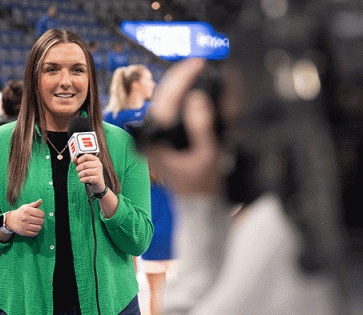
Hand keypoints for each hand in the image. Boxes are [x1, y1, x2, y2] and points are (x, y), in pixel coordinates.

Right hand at [5, 199, 43, 236]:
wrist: (10, 220)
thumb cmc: (20, 212)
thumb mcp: (26, 206)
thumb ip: (35, 204)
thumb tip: (40, 200)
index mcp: (27, 210)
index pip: (41, 214)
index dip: (42, 214)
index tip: (40, 215)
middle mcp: (25, 218)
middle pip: (41, 221)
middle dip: (41, 220)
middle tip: (38, 220)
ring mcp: (24, 226)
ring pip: (39, 228)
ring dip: (39, 226)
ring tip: (36, 224)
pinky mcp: (23, 232)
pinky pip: (35, 233)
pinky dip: (36, 231)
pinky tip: (33, 228)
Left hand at [72, 154, 105, 192]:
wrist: (98, 182)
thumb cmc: (91, 172)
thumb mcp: (85, 166)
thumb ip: (78, 162)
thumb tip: (74, 158)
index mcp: (95, 159)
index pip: (86, 156)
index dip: (80, 159)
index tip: (78, 162)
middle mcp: (98, 164)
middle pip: (85, 165)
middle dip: (78, 168)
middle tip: (77, 170)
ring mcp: (99, 172)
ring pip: (85, 172)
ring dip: (80, 174)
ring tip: (79, 175)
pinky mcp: (98, 178)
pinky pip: (87, 178)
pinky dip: (82, 180)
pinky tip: (82, 180)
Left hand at [143, 58, 220, 194]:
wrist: (197, 203)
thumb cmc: (203, 182)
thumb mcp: (207, 155)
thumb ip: (201, 127)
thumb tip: (196, 98)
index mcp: (160, 138)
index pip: (169, 98)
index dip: (183, 77)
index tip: (197, 63)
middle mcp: (155, 135)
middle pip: (164, 97)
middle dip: (180, 77)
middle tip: (197, 63)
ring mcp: (158, 137)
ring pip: (165, 103)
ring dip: (179, 86)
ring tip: (195, 73)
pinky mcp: (164, 139)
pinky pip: (170, 113)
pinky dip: (180, 99)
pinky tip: (190, 92)